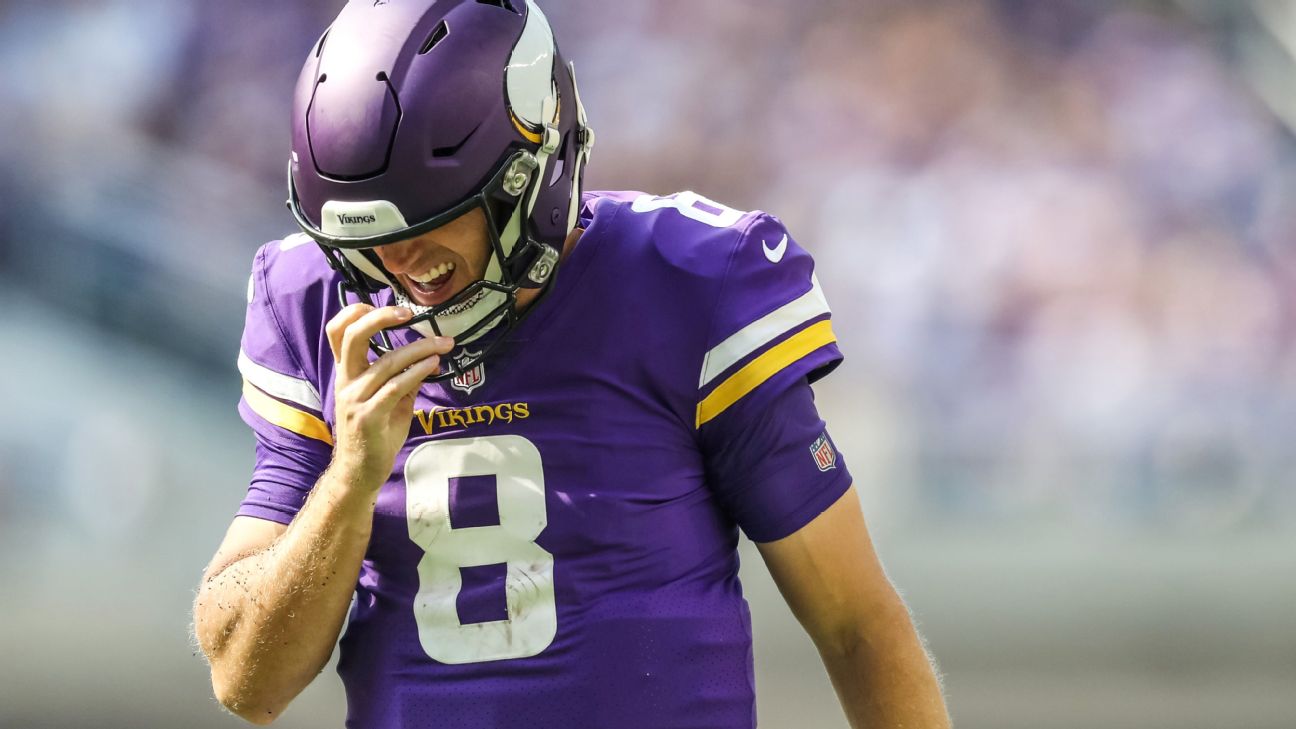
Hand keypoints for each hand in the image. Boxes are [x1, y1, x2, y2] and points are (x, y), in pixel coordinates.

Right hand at [325, 304, 453, 491]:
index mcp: (346, 373)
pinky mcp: (369, 417)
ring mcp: (355, 399)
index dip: (354, 312)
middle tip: (409, 313)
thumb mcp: (388, 400)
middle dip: (380, 318)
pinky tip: (433, 365)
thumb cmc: (374, 432)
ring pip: (385, 362)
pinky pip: (395, 388)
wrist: (360, 471)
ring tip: (443, 344)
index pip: (337, 332)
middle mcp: (346, 381)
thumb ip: (401, 377)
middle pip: (352, 336)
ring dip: (418, 349)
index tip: (383, 304)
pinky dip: (417, 372)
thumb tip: (427, 357)